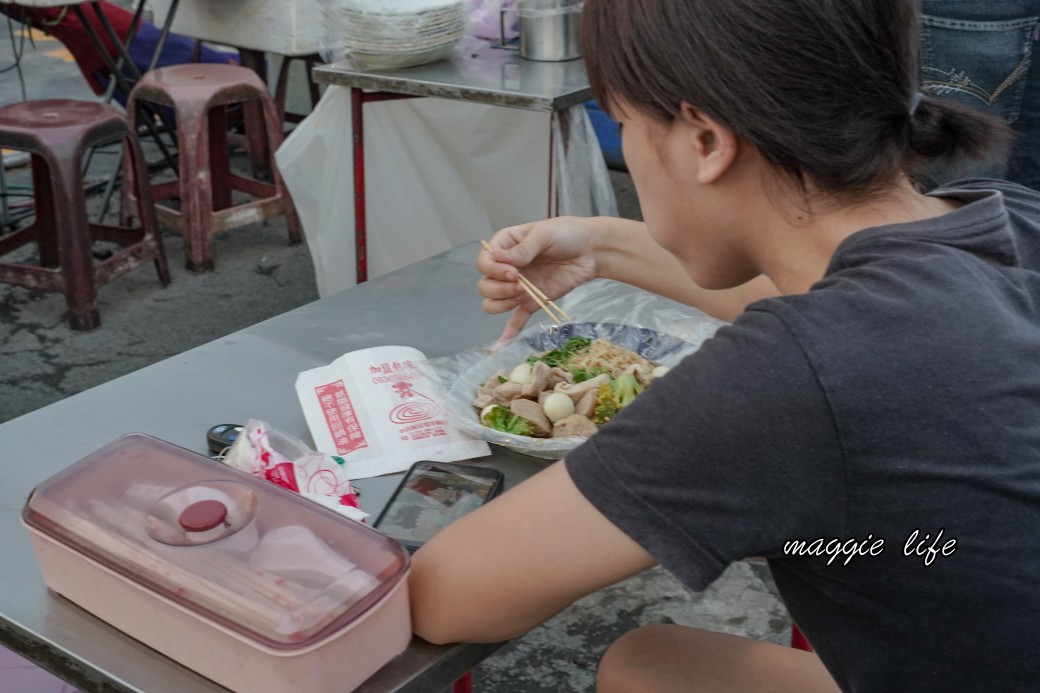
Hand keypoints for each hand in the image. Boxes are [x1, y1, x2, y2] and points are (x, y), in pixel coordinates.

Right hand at [477, 217, 599, 339]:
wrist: (591, 250)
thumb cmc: (567, 234)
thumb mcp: (544, 234)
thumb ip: (523, 249)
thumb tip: (500, 259)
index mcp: (505, 246)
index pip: (483, 262)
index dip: (493, 270)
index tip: (514, 272)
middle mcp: (506, 268)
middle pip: (485, 286)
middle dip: (499, 289)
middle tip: (521, 285)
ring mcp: (518, 287)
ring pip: (493, 303)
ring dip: (502, 303)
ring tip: (523, 295)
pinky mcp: (532, 302)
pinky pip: (516, 319)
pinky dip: (509, 331)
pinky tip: (503, 343)